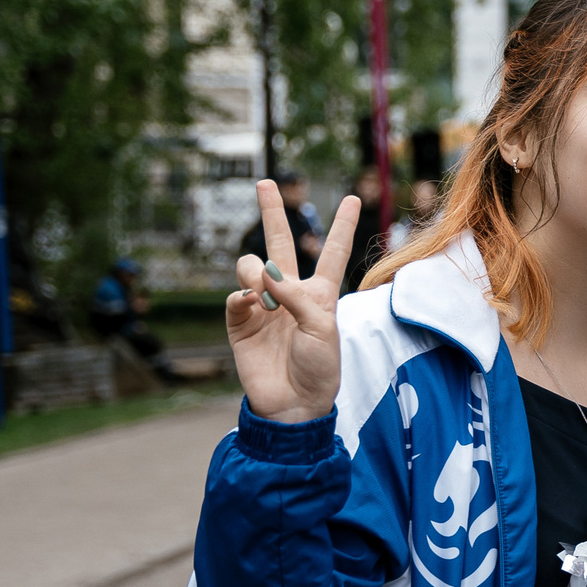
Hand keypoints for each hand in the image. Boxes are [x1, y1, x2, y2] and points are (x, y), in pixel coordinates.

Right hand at [227, 181, 359, 423]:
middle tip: (265, 183)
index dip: (341, 226)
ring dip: (256, 272)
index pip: (332, 252)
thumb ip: (297, 296)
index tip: (352, 197)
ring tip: (266, 297)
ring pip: (251, 266)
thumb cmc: (319, 368)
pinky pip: (235, 296)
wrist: (294, 403)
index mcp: (321, 294)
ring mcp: (262, 305)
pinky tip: (252, 306)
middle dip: (272, 213)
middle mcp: (290, 293)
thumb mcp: (322, 328)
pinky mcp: (240, 322)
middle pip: (280, 243)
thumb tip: (265, 274)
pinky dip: (242, 297)